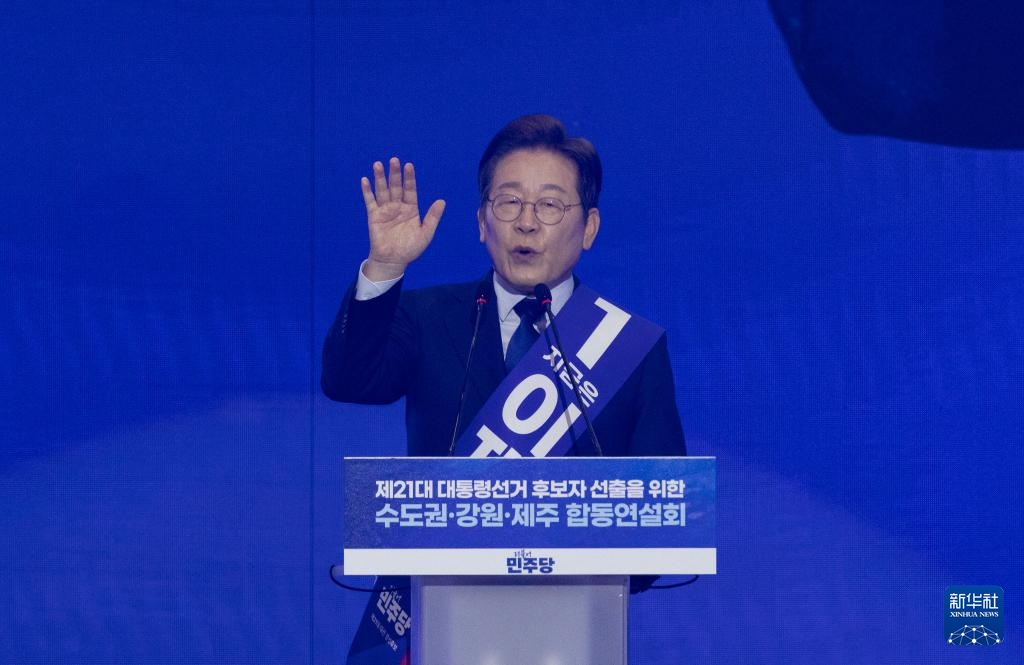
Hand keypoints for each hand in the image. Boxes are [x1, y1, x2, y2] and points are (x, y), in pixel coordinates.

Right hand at [361, 157, 445, 280]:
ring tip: (378, 164)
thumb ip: (433, 217)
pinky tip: (365, 180)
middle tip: (394, 160)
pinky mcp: (374, 216)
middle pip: (396, 186)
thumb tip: (442, 201)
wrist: (393, 261)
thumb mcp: (426, 233)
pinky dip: (367, 191)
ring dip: (380, 178)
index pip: (410, 190)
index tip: (409, 165)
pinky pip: (370, 201)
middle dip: (395, 174)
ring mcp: (385, 210)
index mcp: (411, 208)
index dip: (409, 178)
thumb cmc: (411, 249)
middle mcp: (398, 206)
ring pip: (382, 190)